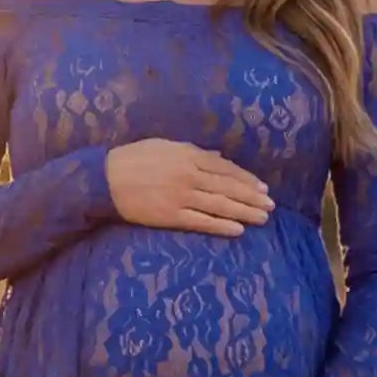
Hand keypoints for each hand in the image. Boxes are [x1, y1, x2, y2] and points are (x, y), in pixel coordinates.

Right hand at [106, 139, 273, 235]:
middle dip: (252, 197)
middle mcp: (189, 175)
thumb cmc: (134, 159)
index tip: (262, 188)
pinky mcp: (170, 216)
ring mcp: (180, 197)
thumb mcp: (165, 146)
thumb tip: (218, 156)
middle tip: (271, 206)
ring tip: (262, 218)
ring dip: (244, 212)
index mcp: (188, 155)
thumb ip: (193, 151)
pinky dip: (221, 226)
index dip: (246, 179)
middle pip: (228, 187)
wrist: (105, 179)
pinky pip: (201, 222)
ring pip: (220, 205)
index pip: (225, 168)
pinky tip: (238, 230)